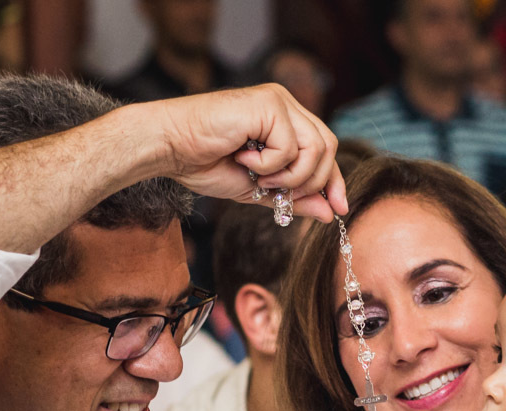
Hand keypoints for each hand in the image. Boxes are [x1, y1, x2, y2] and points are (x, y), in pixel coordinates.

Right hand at [156, 84, 346, 220]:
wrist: (169, 148)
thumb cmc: (204, 163)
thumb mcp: (258, 189)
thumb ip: (293, 198)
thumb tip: (329, 214)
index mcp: (284, 119)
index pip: (325, 149)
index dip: (334, 180)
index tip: (337, 208)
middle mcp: (285, 104)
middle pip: (328, 147)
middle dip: (312, 181)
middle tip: (280, 194)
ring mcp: (277, 101)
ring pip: (316, 148)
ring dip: (290, 176)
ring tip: (259, 178)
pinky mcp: (268, 103)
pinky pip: (290, 147)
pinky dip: (270, 165)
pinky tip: (243, 159)